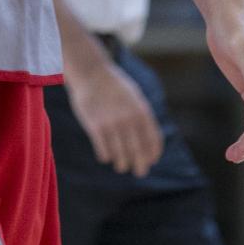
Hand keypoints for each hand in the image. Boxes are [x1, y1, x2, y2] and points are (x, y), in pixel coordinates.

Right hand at [67, 58, 163, 175]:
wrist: (90, 71)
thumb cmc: (114, 86)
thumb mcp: (134, 96)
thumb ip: (143, 118)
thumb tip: (150, 144)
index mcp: (142, 112)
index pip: (153, 142)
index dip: (153, 155)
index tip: (150, 161)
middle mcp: (129, 119)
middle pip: (138, 153)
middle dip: (140, 167)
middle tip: (139, 172)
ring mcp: (112, 123)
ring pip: (121, 157)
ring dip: (121, 164)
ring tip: (120, 165)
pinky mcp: (95, 126)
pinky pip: (104, 152)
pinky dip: (105, 157)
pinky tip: (104, 155)